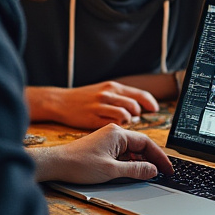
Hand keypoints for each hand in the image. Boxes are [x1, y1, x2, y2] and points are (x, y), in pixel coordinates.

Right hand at [27, 82, 159, 129]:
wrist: (60, 101)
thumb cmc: (83, 98)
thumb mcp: (103, 91)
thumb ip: (120, 97)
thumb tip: (138, 107)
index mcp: (113, 87)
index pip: (140, 94)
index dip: (150, 103)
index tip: (154, 109)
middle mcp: (108, 94)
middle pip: (134, 106)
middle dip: (137, 114)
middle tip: (134, 119)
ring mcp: (100, 106)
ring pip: (125, 116)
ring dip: (127, 122)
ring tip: (121, 123)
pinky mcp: (93, 118)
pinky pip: (112, 124)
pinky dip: (116, 127)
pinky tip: (112, 127)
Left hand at [32, 123, 171, 183]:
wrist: (55, 164)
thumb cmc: (78, 164)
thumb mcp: (111, 170)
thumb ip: (135, 170)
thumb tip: (152, 170)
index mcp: (118, 134)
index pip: (147, 143)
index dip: (159, 157)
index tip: (167, 169)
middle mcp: (114, 133)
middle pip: (141, 146)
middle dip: (152, 160)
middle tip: (162, 173)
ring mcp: (108, 140)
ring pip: (132, 151)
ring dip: (140, 163)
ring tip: (149, 175)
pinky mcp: (102, 148)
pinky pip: (122, 154)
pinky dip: (130, 163)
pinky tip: (132, 173)